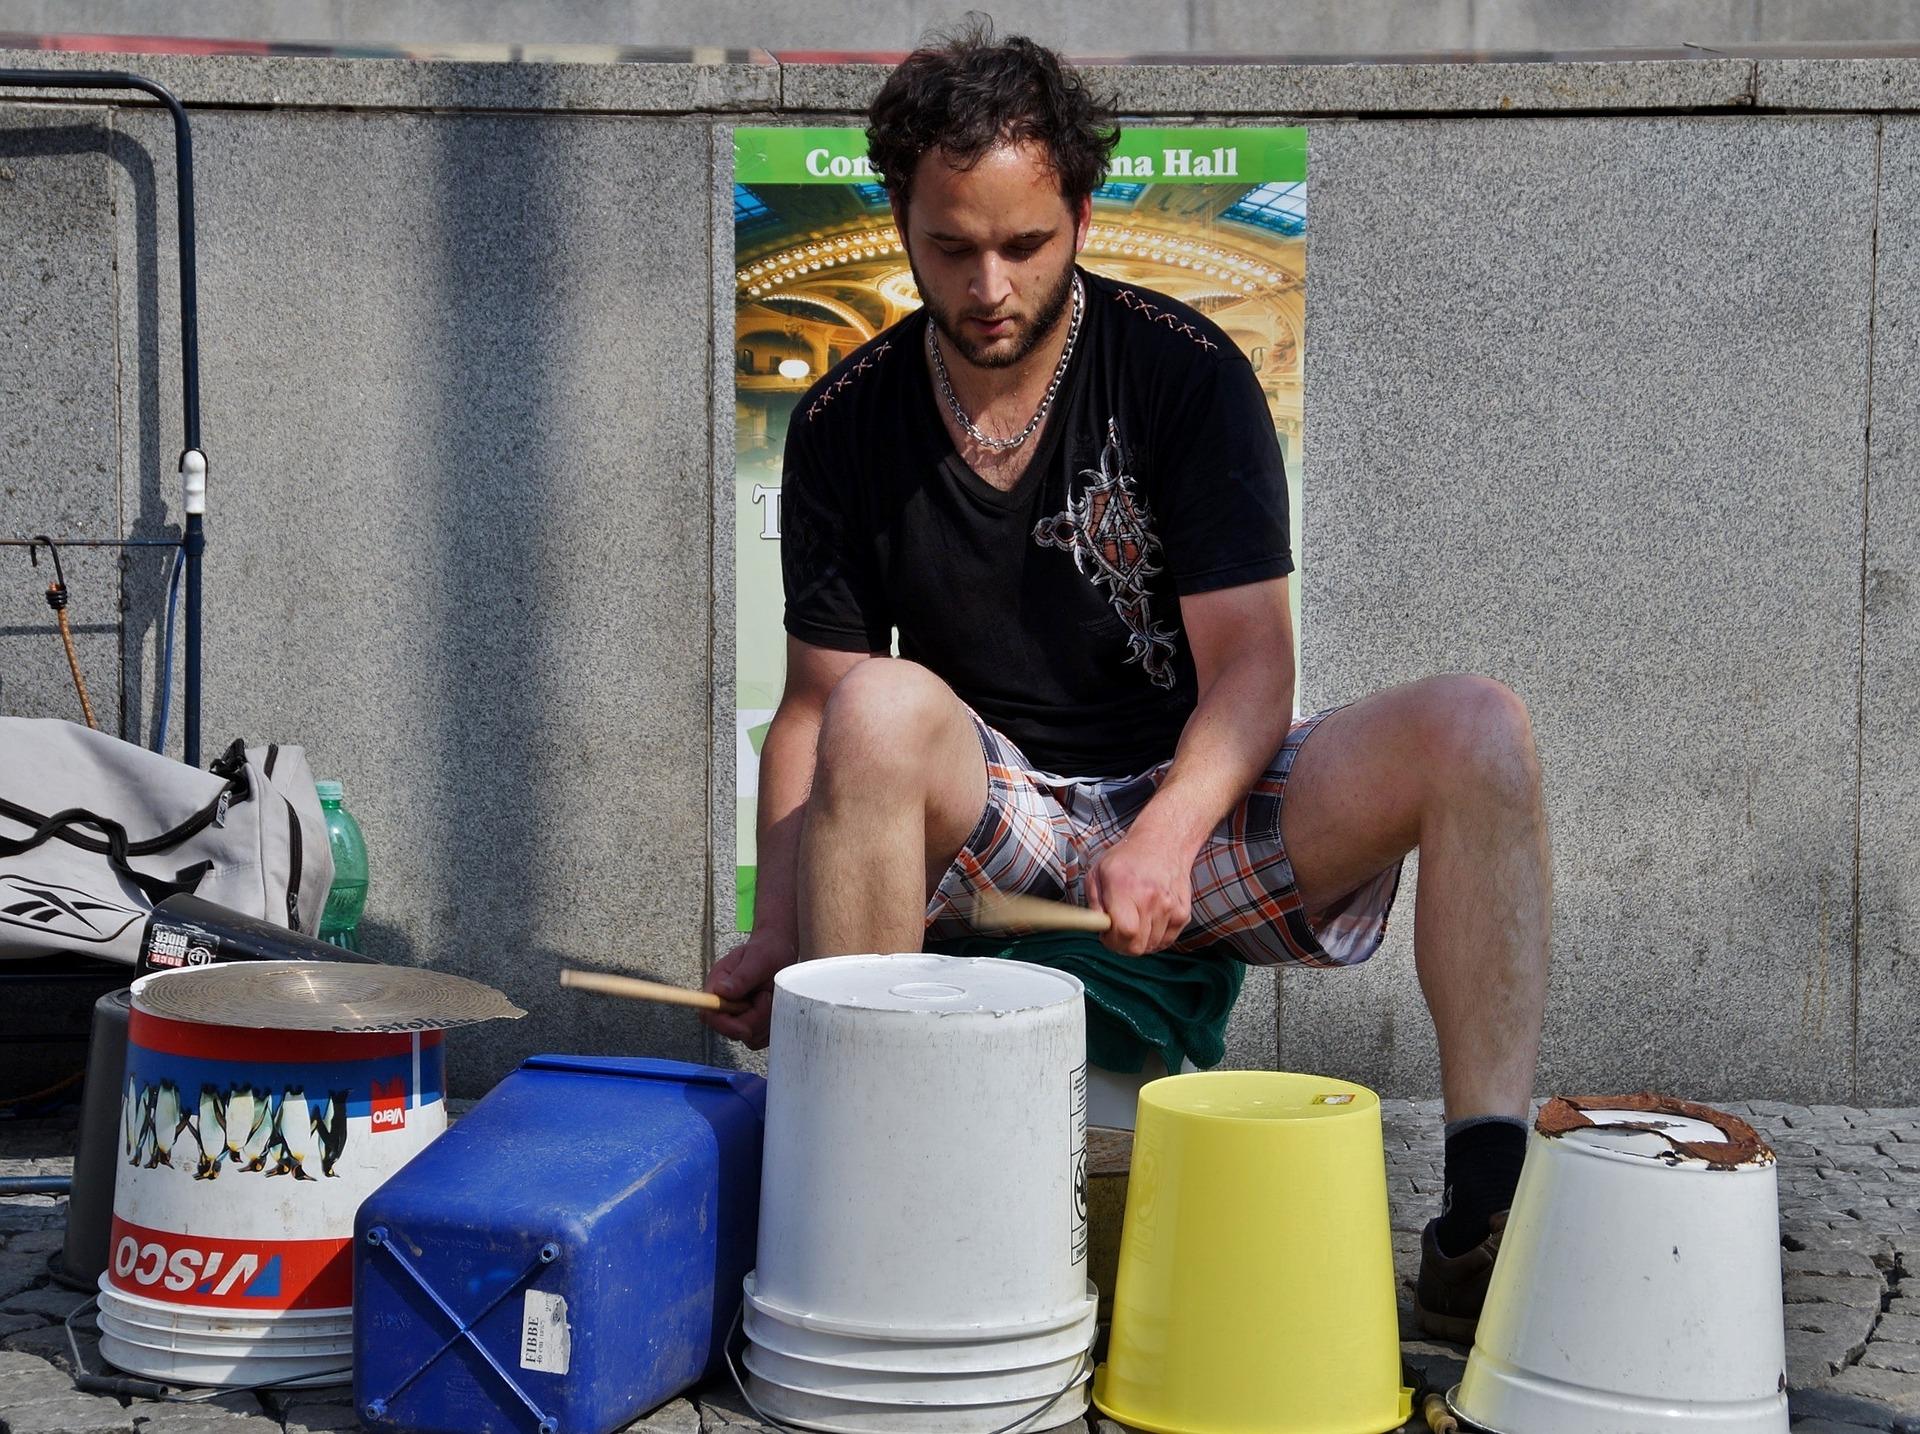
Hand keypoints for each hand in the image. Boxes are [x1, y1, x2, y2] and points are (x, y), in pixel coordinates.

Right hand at [701, 930, 794, 1048]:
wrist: (780, 951)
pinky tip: (777, 1007)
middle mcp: (725, 1005)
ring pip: (750, 1037)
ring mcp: (740, 1016)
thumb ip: (742, 976)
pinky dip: (773, 1027)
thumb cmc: (766, 951)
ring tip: (770, 996)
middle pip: (732, 1030)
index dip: (724, 1026)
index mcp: (717, 987)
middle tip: (766, 995)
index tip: (744, 1028)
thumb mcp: (757, 959)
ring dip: (766, 1020)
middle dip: (754, 1019)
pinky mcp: (754, 1024)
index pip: (709, 1015)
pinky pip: (762, 1038)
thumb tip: (721, 991)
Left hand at [1085, 833, 1194, 956]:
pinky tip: (1148, 921)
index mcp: (1127, 888)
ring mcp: (1170, 908)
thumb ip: (1094, 903)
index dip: (1112, 941)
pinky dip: (1155, 937)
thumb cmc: (1129, 857)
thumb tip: (1097, 926)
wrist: (1164, 842)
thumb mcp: (1099, 872)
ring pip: (1151, 946)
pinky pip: (1166, 941)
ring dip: (1139, 940)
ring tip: (1134, 920)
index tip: (1106, 935)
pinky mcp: (1183, 914)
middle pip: (1138, 946)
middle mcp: (1152, 900)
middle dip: (1122, 945)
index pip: (1125, 932)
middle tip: (1117, 932)